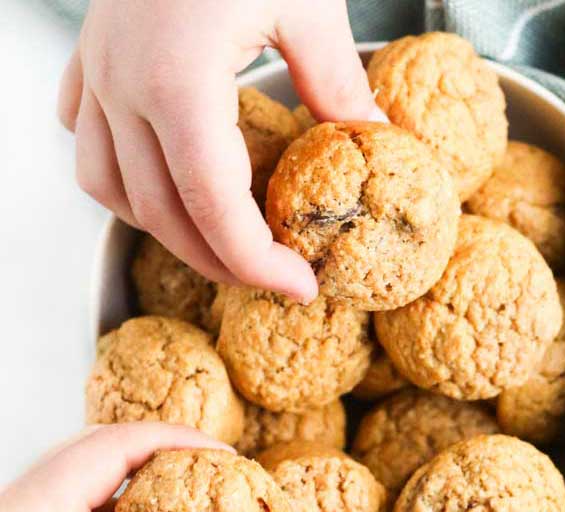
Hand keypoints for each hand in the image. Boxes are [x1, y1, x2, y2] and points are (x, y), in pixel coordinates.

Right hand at [57, 0, 385, 302]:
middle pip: (164, 216)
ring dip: (166, 230)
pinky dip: (125, 182)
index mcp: (177, 80)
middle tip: (271, 278)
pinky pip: (88, 146)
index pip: (215, 208)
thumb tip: (367, 134)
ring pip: (111, 190)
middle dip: (221, 262)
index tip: (300, 287)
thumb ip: (334, 78)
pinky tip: (162, 183)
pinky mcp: (90, 62)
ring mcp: (96, 74)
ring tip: (219, 243)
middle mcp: (122, 87)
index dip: (257, 263)